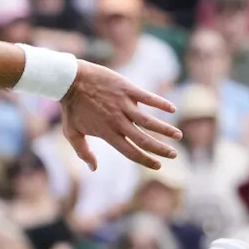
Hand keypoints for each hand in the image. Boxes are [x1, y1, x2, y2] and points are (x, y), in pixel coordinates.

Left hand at [61, 61, 180, 170]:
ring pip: (149, 120)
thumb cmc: (71, 108)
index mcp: (107, 133)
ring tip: (178, 135)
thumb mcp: (71, 133)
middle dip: (160, 149)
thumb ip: (83, 152)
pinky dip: (161, 103)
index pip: (130, 151)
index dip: (145, 160)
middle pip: (143, 139)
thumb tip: (93, 168)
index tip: (158, 166)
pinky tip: (173, 109)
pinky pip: (148, 97)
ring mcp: (124, 104)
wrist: (70, 80)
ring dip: (165, 129)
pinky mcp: (127, 89)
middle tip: (174, 155)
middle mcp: (118, 121)